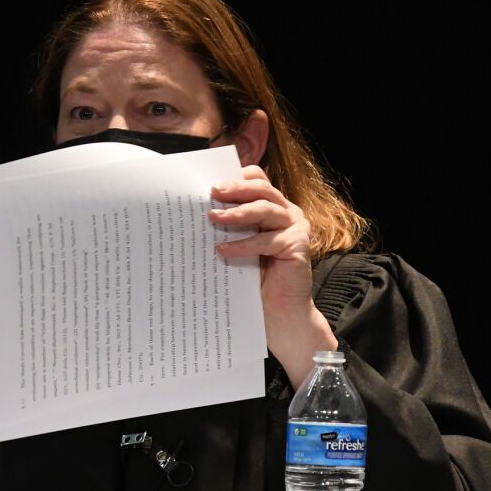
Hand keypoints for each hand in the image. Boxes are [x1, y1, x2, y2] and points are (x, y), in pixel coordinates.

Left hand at [210, 165, 335, 387]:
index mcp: (271, 206)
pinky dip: (244, 244)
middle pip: (261, 188)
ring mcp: (295, 227)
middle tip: (212, 192)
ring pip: (265, 208)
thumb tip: (192, 209)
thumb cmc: (253, 279)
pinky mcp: (298, 245)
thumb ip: (226, 225)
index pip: (256, 179)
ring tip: (213, 217)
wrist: (278, 314)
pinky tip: (224, 250)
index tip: (208, 180)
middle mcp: (286, 212)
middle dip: (235, 188)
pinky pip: (267, 240)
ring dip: (238, 212)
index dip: (234, 176)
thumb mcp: (236, 245)